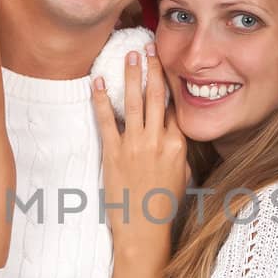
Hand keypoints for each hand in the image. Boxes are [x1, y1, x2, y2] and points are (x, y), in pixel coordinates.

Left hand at [93, 43, 189, 259]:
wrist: (144, 230)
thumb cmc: (163, 207)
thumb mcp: (181, 176)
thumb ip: (178, 152)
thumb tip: (173, 136)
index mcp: (178, 145)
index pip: (173, 107)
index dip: (169, 84)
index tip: (166, 64)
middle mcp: (158, 140)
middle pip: (156, 97)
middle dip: (153, 69)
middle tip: (149, 47)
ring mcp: (135, 146)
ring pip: (133, 102)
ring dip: (131, 76)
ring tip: (131, 55)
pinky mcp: (113, 153)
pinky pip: (106, 121)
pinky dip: (100, 100)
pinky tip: (96, 81)